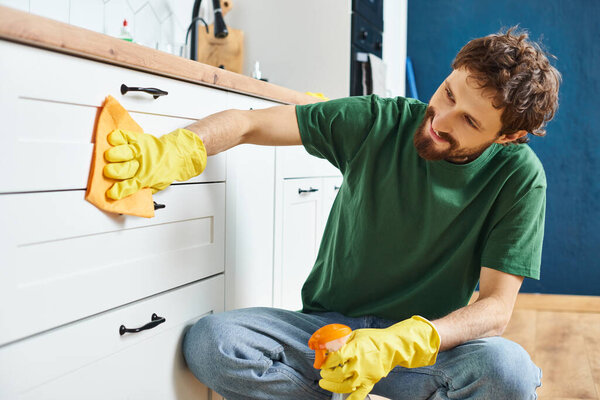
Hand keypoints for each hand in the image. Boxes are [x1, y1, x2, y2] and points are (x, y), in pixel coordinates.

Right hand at [103, 128, 206, 198]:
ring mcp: (141, 151)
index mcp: (146, 178)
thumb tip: (128, 194)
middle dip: (113, 171)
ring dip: (114, 154)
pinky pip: (126, 136)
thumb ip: (143, 189)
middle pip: (124, 169)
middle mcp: (143, 165)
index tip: (110, 193)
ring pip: (124, 152)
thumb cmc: (168, 168)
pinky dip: (117, 137)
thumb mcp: (157, 185)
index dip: (119, 191)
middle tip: (108, 172)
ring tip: (109, 156)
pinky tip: (112, 139)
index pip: (130, 187)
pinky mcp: (140, 140)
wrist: (180, 153)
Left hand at [319, 316, 440, 399]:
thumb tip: (327, 346)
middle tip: (323, 373)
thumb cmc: (374, 338)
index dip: (326, 362)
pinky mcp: (370, 382)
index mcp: (355, 349)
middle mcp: (359, 364)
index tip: (321, 362)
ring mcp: (365, 375)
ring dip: (332, 386)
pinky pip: (359, 395)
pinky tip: (343, 398)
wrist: (393, 347)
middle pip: (338, 374)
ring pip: (345, 386)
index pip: (335, 358)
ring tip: (325, 383)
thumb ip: (342, 340)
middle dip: (326, 375)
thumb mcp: (356, 334)